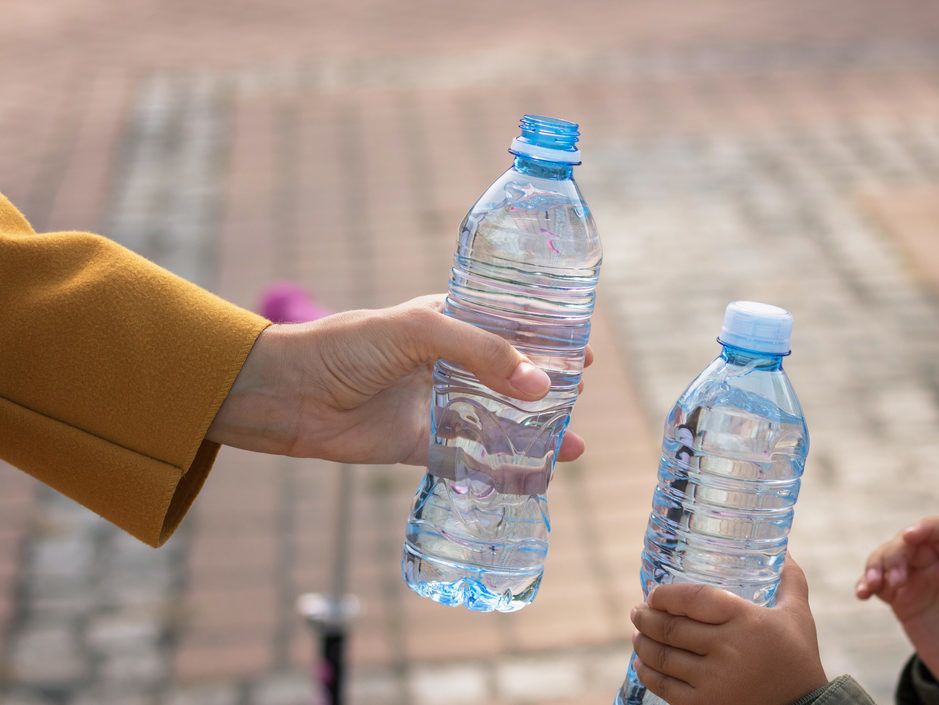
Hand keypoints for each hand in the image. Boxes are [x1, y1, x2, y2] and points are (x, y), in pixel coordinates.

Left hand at [207, 294, 590, 465]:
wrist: (287, 394)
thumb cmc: (347, 346)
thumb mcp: (420, 331)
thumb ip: (482, 353)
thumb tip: (542, 388)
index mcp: (449, 320)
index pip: (510, 324)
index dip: (548, 337)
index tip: (585, 352)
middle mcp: (448, 361)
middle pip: (510, 373)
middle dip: (549, 386)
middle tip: (581, 396)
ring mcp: (437, 403)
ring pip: (497, 418)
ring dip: (534, 429)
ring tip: (573, 442)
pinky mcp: (421, 444)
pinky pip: (471, 458)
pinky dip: (503, 468)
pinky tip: (535, 474)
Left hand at [629, 556, 827, 704]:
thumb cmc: (799, 658)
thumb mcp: (798, 615)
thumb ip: (789, 580)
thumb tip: (783, 549)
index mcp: (745, 619)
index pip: (693, 599)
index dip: (666, 595)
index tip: (654, 594)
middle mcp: (726, 648)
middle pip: (671, 628)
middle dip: (646, 617)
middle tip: (637, 611)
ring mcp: (713, 680)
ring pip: (663, 656)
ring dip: (642, 643)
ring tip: (637, 634)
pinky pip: (665, 687)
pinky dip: (648, 673)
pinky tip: (642, 664)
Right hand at [855, 517, 938, 687]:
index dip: (925, 528)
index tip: (909, 536)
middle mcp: (935, 564)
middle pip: (907, 542)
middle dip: (895, 554)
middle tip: (895, 580)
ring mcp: (914, 579)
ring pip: (887, 558)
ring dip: (875, 566)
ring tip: (872, 586)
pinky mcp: (899, 598)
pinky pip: (877, 583)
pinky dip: (866, 584)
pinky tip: (862, 594)